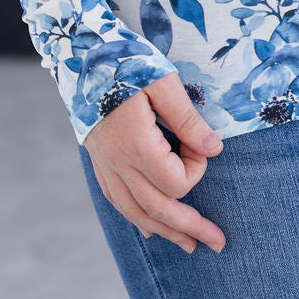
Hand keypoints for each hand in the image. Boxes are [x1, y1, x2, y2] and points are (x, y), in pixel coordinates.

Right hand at [83, 71, 227, 254]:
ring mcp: (104, 164)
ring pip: (134, 212)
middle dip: (190, 227)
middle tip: (218, 243)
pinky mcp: (98, 160)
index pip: (175, 182)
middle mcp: (116, 163)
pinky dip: (137, 217)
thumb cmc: (125, 61)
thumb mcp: (163, 82)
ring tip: (190, 244)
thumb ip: (188, 120)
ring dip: (165, 231)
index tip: (200, 142)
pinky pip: (117, 200)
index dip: (196, 168)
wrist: (80, 54)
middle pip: (157, 209)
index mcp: (134, 145)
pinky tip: (150, 226)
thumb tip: (215, 149)